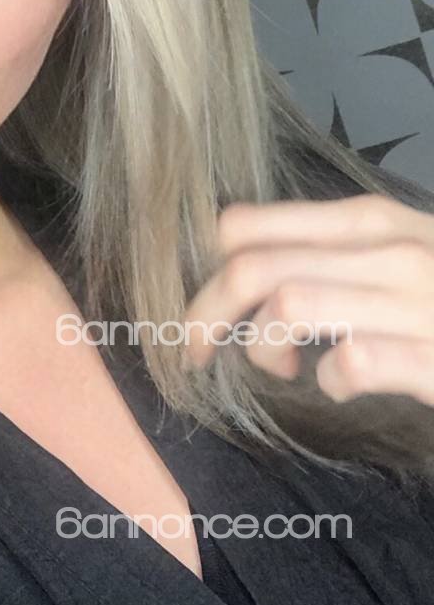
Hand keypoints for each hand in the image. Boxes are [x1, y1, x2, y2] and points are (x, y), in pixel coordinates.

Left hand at [183, 194, 433, 405]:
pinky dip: (330, 381)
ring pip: (291, 303)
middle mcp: (388, 250)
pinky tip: (342, 384)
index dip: (203, 268)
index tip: (193, 304)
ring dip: (266, 345)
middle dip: (205, 314)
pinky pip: (352, 364)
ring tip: (286, 364)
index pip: (248, 226)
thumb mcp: (390, 255)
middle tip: (196, 352)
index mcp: (367, 220)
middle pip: (254, 268)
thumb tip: (236, 271)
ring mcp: (417, 302)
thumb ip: (325, 256)